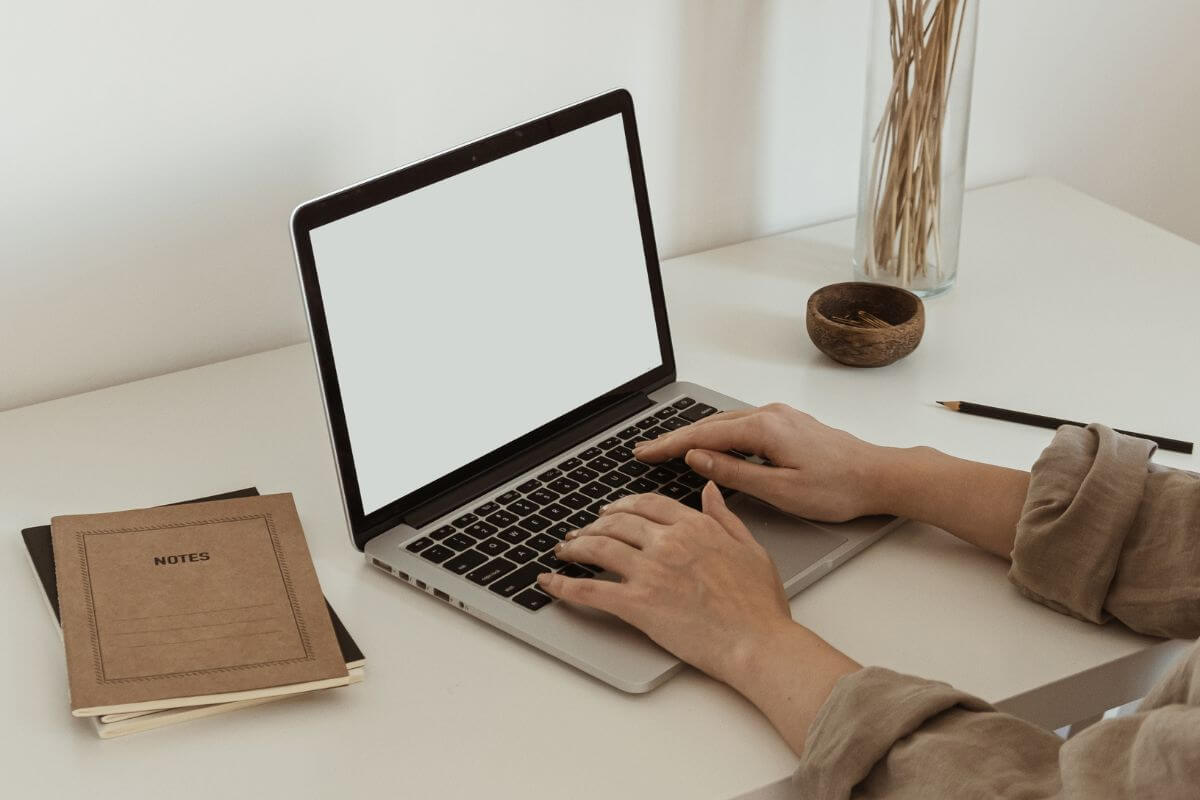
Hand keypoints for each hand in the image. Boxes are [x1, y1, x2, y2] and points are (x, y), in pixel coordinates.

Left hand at [537, 483, 792, 684]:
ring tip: (564, 551)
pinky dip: (563, 585)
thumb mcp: (750, 548)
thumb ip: (724, 516)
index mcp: (694, 527)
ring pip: (598, 548)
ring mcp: (650, 572)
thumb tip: (709, 490)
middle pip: (617, 522)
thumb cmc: (759, 605)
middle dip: (594, 525)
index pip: (646, 505)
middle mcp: (668, 542)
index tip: (611, 511)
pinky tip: (550, 582)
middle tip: (581, 532)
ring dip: (575, 547)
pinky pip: (590, 590)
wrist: (756, 642)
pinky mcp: (637, 604)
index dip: (622, 506)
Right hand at [633, 403, 890, 521]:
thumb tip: (697, 459)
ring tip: (668, 449)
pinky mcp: (787, 424)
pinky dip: (718, 435)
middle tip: (646, 450)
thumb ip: (734, 473)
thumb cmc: (838, 488)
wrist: (879, 476)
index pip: (702, 436)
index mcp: (764, 428)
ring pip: (725, 424)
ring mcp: (779, 416)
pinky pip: (742, 426)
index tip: (644, 452)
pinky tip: (710, 446)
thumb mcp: (780, 490)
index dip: (669, 445)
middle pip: (709, 425)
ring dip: (695, 436)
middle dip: (675, 438)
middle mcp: (769, 414)